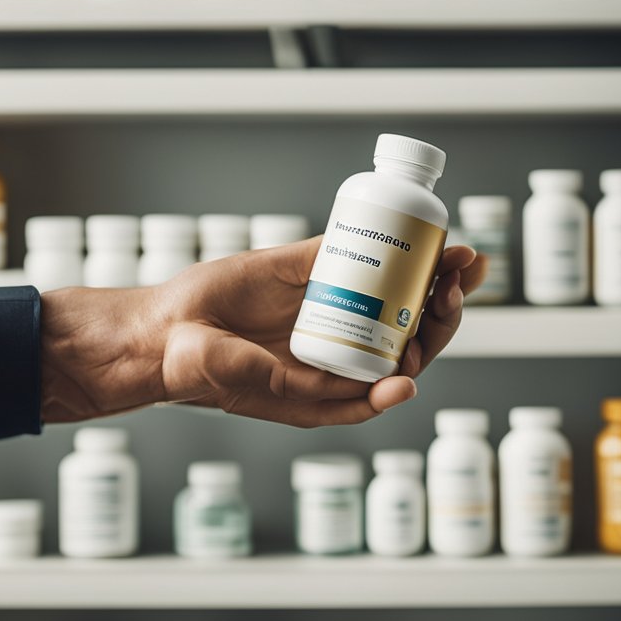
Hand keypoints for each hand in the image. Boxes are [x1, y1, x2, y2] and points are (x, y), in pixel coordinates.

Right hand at [41, 237, 486, 427]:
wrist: (160, 333)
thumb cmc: (202, 372)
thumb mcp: (262, 386)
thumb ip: (322, 391)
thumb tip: (401, 389)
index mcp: (331, 383)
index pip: (394, 369)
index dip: (423, 349)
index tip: (432, 329)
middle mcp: (335, 343)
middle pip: (404, 327)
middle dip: (440, 306)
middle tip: (459, 280)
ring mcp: (322, 302)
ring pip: (389, 287)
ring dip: (427, 274)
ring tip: (459, 255)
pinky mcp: (302, 268)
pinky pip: (349, 251)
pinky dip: (381, 240)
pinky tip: (411, 228)